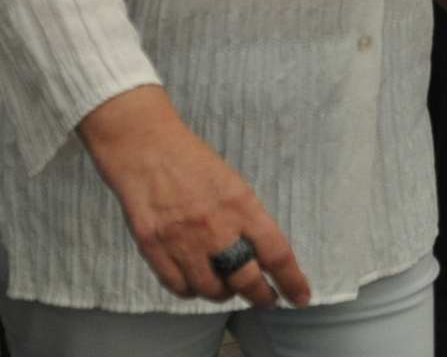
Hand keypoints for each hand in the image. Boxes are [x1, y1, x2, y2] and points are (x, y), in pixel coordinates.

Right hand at [80, 87, 310, 307]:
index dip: (291, 279)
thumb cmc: (191, 159)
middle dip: (261, 296)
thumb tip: (260, 251)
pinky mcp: (154, 248)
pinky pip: (179, 287)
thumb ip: (245, 217)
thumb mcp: (232, 182)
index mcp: (241, 205)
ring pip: (212, 289)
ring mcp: (182, 240)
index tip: (301, 296)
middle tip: (266, 299)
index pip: (276, 252)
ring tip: (228, 285)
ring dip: (224, 293)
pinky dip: (192, 290)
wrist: (145, 147)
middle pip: (245, 279)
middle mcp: (215, 227)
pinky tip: (197, 281)